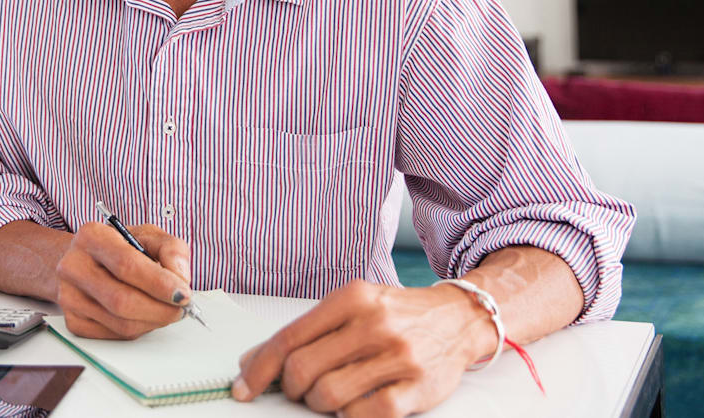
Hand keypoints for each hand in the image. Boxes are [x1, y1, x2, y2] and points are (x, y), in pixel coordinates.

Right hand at [55, 222, 192, 339]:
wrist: (83, 261)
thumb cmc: (118, 247)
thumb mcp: (147, 235)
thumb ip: (171, 249)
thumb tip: (180, 278)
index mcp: (92, 237)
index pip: (126, 265)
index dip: (159, 283)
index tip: (183, 294)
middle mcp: (74, 266)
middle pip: (122, 300)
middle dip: (160, 309)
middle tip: (181, 309)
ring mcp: (69, 296)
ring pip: (120, 323)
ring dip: (153, 321)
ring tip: (167, 311)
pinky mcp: (73, 320)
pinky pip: (114, 335)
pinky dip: (138, 329)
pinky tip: (145, 315)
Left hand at [231, 277, 491, 416]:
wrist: (459, 318)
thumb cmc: (397, 315)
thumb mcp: (353, 307)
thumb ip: (308, 331)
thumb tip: (253, 362)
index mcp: (351, 298)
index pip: (289, 338)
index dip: (259, 368)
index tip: (244, 387)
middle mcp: (374, 323)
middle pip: (304, 369)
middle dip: (291, 389)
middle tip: (298, 391)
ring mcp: (398, 356)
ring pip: (330, 395)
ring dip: (319, 404)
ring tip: (329, 396)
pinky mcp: (418, 387)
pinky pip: (365, 415)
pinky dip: (350, 416)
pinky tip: (354, 405)